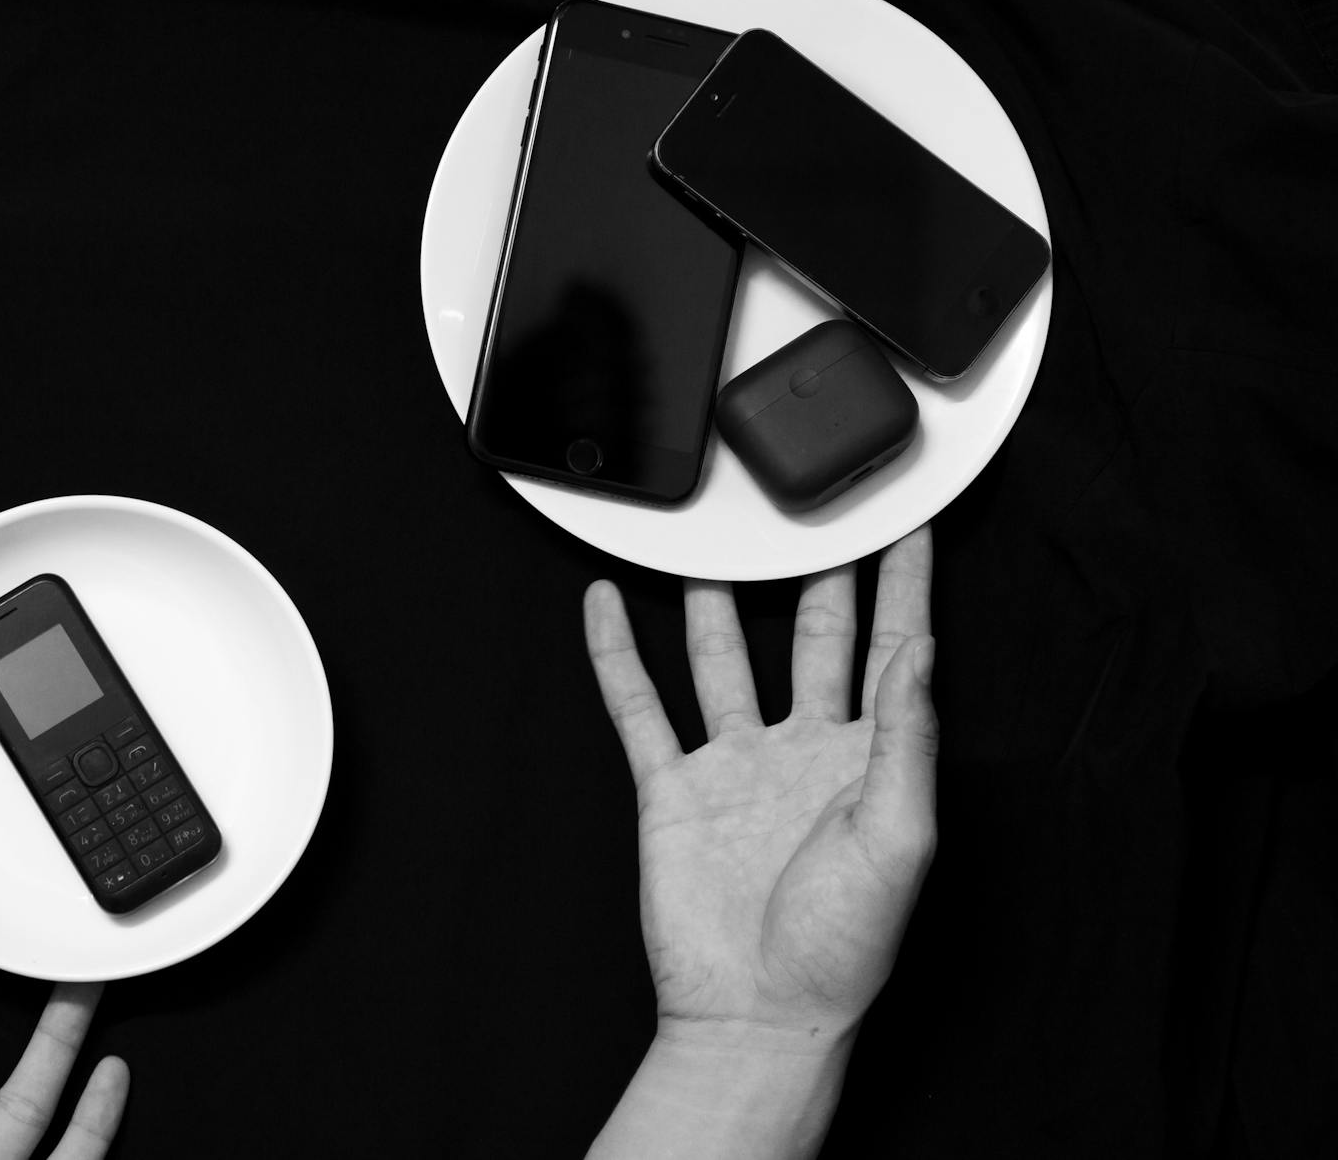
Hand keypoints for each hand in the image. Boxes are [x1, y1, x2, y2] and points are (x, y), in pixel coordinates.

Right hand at [584, 525, 936, 1049]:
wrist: (755, 1014)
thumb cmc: (842, 945)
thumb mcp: (899, 837)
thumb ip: (906, 738)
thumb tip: (919, 650)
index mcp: (868, 760)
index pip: (894, 649)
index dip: (906, 585)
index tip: (913, 520)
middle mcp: (803, 749)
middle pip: (813, 636)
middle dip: (817, 572)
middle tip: (813, 508)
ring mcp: (734, 765)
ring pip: (721, 657)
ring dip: (714, 601)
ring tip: (712, 543)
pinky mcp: (674, 787)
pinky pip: (639, 707)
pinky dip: (616, 654)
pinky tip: (604, 607)